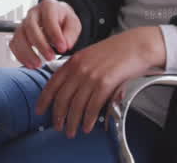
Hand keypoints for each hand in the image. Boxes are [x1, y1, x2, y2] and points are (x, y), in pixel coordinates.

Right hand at [10, 0, 79, 68]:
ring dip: (27, 52)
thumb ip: (71, 33)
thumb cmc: (64, 20)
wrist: (57, 18)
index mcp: (48, 6)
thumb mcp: (74, 24)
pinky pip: (14, 43)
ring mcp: (24, 22)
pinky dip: (20, 55)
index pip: (49, 19)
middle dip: (40, 45)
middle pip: (31, 27)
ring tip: (38, 64)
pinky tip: (30, 64)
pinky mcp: (19, 33)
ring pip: (19, 36)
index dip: (55, 35)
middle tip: (51, 57)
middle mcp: (33, 12)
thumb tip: (65, 45)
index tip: (63, 48)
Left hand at [35, 27, 164, 137]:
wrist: (136, 45)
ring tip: (72, 131)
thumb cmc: (115, 51)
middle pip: (62, 98)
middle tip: (58, 127)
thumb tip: (69, 88)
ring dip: (72, 121)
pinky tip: (87, 126)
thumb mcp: (89, 56)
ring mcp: (91, 76)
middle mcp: (79, 69)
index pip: (52, 83)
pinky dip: (88, 119)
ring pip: (76, 105)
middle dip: (58, 116)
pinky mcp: (105, 83)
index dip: (44, 99)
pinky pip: (93, 106)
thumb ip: (77, 70)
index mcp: (73, 61)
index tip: (40, 110)